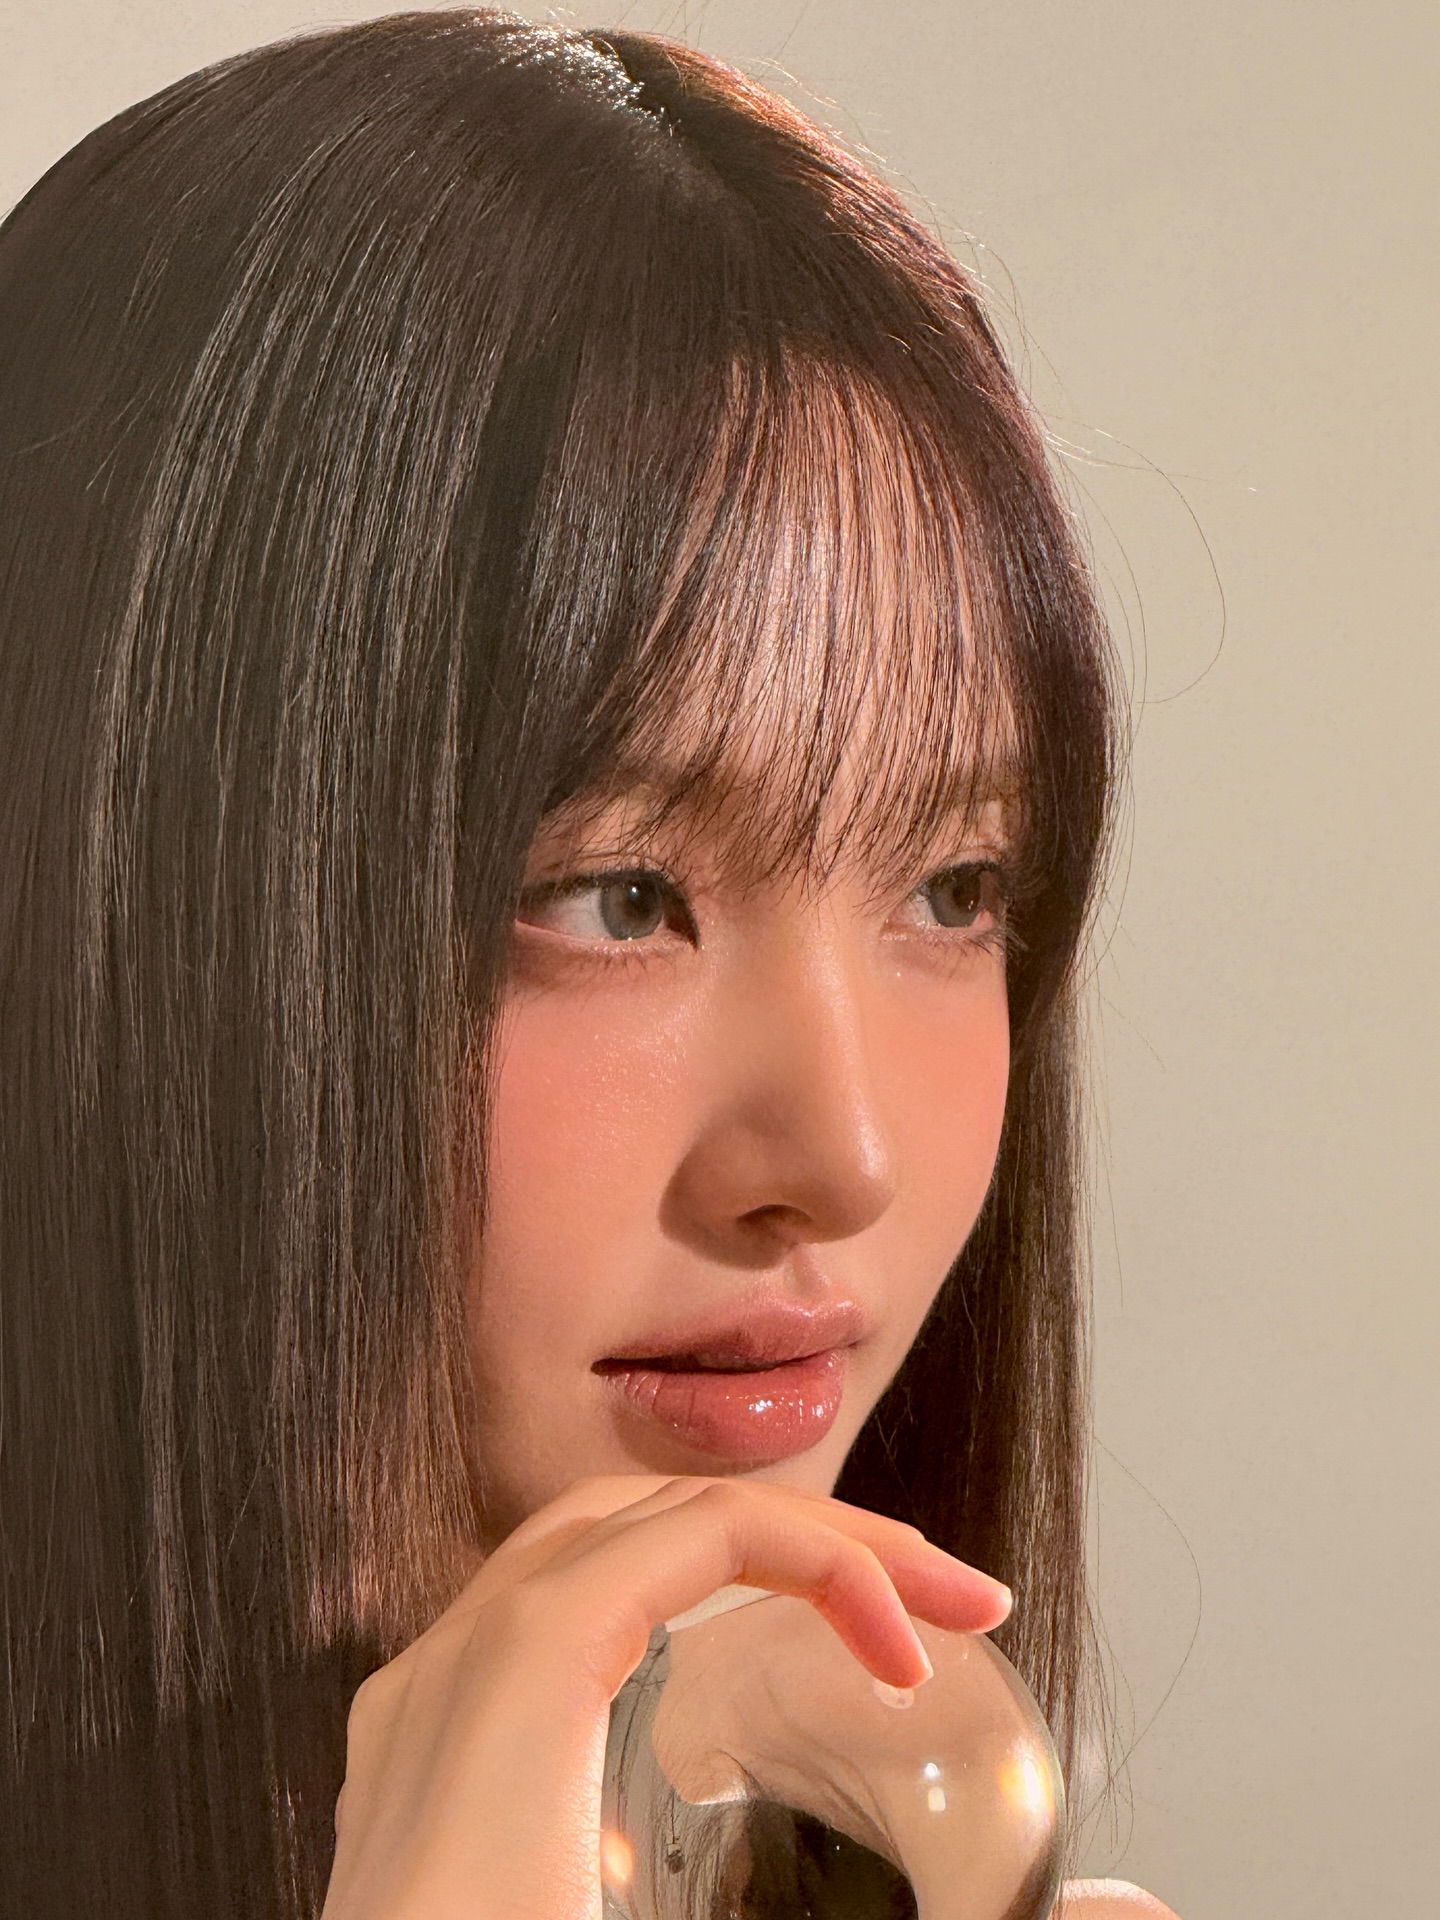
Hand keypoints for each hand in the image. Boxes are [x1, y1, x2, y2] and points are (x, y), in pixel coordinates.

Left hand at [320, 1473, 1011, 1919]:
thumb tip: (1142, 1916)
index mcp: (512, 1690)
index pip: (702, 1531)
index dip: (850, 1556)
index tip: (946, 1634)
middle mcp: (444, 1675)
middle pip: (646, 1518)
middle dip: (810, 1539)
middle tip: (935, 1598)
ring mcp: (410, 1718)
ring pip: (575, 1550)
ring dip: (724, 1555)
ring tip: (844, 1605)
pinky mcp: (403, 1773)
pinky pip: (523, 1618)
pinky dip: (639, 1599)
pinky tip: (697, 1665)